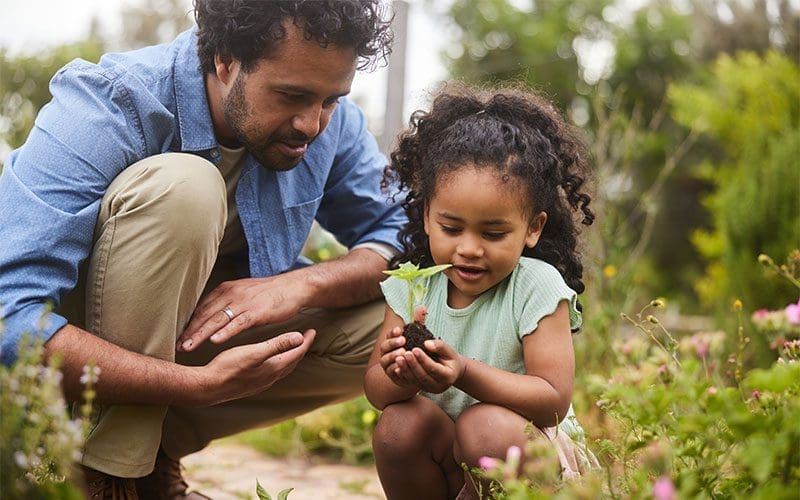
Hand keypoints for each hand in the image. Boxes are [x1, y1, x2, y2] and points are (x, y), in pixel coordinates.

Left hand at [177, 274, 307, 350]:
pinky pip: (237, 323)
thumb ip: (227, 303)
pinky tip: (214, 341)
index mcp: (226, 289)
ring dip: (200, 334)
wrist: (293, 287)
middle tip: (176, 346)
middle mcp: (231, 294)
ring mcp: (243, 303)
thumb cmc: (269, 294)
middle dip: (189, 331)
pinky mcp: (256, 312)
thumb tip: (213, 317)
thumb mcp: (243, 294)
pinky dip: (225, 332)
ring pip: (217, 320)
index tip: (178, 337)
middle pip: (205, 315)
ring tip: (188, 347)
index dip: (189, 323)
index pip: (202, 308)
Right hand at [191, 329, 315, 405]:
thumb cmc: (228, 367)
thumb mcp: (254, 352)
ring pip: (282, 368)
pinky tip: (271, 362)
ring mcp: (260, 383)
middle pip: (292, 361)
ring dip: (290, 357)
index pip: (296, 353)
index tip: (313, 330)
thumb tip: (299, 337)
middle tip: (307, 338)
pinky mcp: (251, 385)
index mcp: (273, 368)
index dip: (306, 341)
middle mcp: (270, 377)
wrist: (207, 388)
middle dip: (301, 349)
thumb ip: (277, 344)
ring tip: (293, 349)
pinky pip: (272, 373)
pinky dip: (278, 364)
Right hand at [378, 326, 418, 388]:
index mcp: (392, 342)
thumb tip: (422, 307)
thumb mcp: (420, 337)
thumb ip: (419, 323)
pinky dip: (395, 369)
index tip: (399, 329)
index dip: (392, 332)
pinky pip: (390, 372)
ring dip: (392, 356)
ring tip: (403, 352)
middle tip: (403, 340)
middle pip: (384, 346)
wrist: (418, 372)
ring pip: (385, 360)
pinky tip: (401, 366)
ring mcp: (388, 365)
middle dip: (392, 343)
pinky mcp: (392, 376)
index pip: (389, 335)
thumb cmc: (417, 351)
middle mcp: (387, 353)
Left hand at [395, 338, 464, 393]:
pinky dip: (403, 375)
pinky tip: (397, 367)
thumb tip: (426, 343)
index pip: (434, 368)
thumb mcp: (450, 351)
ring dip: (406, 370)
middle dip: (412, 365)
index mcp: (448, 376)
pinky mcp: (422, 388)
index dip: (423, 359)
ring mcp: (430, 389)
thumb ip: (440, 346)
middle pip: (423, 376)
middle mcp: (439, 386)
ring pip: (415, 381)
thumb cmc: (450, 359)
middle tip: (404, 353)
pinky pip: (411, 383)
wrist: (452, 371)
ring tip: (398, 358)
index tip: (414, 349)